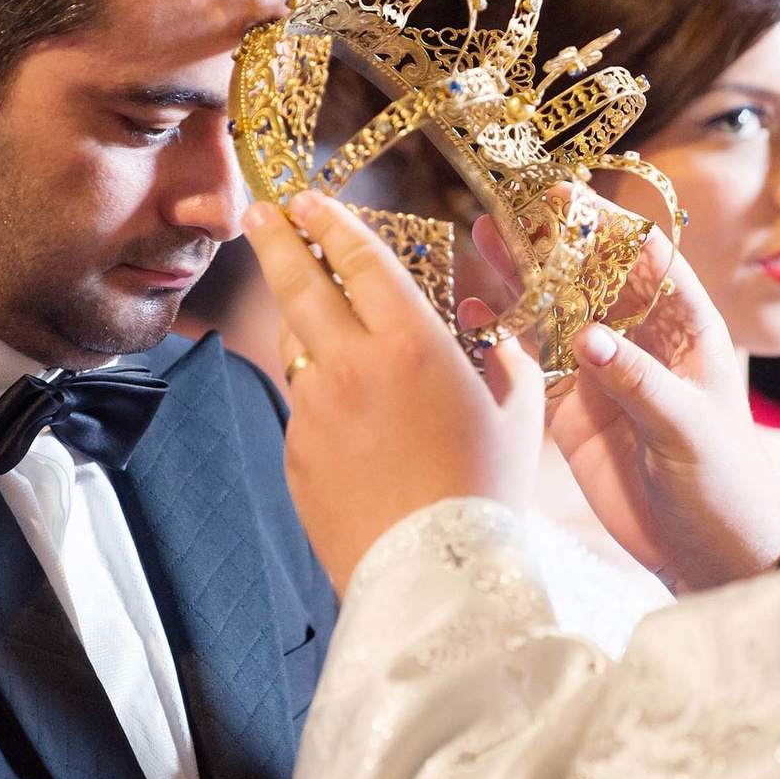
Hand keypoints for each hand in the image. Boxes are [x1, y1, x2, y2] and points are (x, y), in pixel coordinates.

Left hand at [243, 192, 543, 595]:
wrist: (436, 578)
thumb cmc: (490, 494)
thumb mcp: (519, 418)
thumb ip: (506, 365)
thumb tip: (499, 343)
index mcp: (412, 344)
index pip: (362, 261)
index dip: (334, 223)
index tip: (310, 200)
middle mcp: (352, 366)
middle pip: (301, 284)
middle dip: (278, 239)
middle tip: (261, 213)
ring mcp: (315, 411)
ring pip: (295, 345)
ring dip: (300, 319)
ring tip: (312, 309)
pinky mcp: (296, 455)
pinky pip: (304, 409)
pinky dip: (321, 398)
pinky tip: (350, 419)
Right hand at [473, 213, 779, 592]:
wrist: (710, 552)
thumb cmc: (724, 482)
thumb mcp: (689, 429)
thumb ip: (639, 382)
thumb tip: (588, 337)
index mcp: (687, 329)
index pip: (648, 260)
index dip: (608, 225)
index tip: (568, 195)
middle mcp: (641, 338)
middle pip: (592, 273)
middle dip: (554, 237)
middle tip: (510, 200)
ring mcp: (602, 371)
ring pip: (556, 309)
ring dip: (521, 274)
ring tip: (482, 232)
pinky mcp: (572, 409)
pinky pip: (533, 363)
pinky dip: (504, 337)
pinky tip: (472, 311)